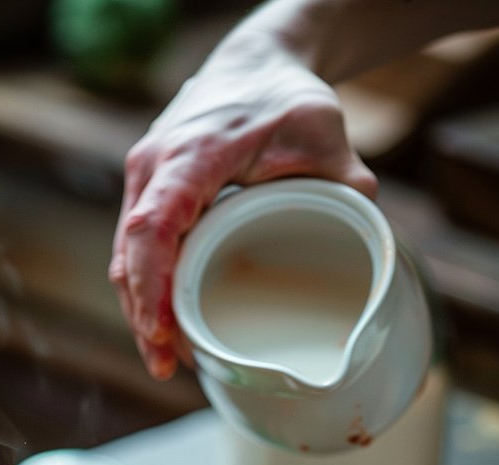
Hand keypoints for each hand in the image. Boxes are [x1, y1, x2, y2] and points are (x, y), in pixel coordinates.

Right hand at [109, 34, 375, 380]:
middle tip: (167, 365)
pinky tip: (167, 328)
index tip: (162, 330)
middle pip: (130, 253)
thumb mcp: (325, 132)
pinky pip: (136, 251)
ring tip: (166, 361)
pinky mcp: (148, 196)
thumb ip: (346, 185)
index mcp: (191, 153)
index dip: (152, 283)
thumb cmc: (284, 98)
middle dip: (143, 315)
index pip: (154, 225)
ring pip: (126, 257)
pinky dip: (148, 290)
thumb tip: (372, 243)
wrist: (255, 65)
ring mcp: (144, 182)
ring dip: (141, 310)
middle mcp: (154, 167)